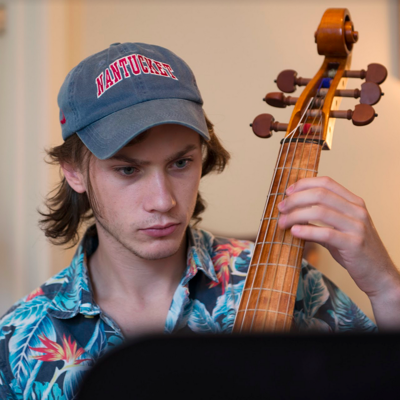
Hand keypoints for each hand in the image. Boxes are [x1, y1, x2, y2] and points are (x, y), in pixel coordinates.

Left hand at [277, 176, 399, 328]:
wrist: (378, 274)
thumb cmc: (355, 251)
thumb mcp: (338, 230)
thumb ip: (319, 220)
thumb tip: (291, 213)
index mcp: (354, 203)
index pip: (326, 183)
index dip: (304, 184)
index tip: (288, 192)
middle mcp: (357, 211)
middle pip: (320, 194)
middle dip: (295, 199)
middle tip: (280, 208)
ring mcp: (357, 226)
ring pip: (320, 211)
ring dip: (296, 215)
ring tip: (282, 222)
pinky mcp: (354, 244)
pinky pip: (325, 233)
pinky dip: (306, 231)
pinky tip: (294, 232)